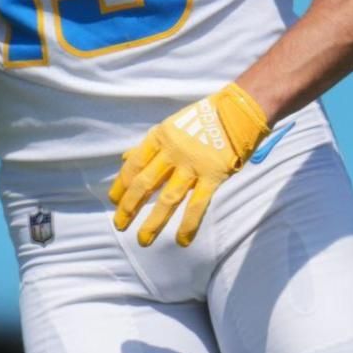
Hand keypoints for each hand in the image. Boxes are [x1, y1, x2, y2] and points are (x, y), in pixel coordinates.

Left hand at [109, 83, 269, 246]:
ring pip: (168, 198)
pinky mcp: (213, 176)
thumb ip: (149, 145)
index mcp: (160, 137)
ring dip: (154, 221)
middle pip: (145, 184)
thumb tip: (125, 157)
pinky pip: (198, 204)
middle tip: (120, 225)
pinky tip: (181, 240)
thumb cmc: (203, 118)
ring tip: (143, 240)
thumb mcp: (171, 126)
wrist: (239, 111)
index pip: (134, 165)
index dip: (121, 185)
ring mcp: (193, 165)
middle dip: (130, 207)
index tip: (114, 201)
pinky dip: (188, 224)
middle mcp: (172, 152)